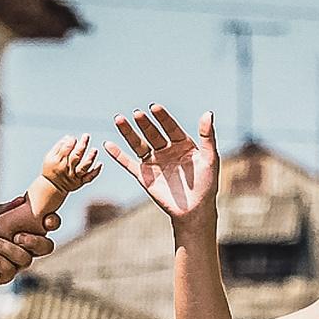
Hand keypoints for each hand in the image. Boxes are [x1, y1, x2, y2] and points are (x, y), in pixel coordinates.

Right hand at [41, 134, 102, 193]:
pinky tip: (100, 163)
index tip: (73, 139)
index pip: (65, 150)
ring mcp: (74, 176)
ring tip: (95, 149)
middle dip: (81, 146)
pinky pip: (89, 177)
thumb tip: (69, 137)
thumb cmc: (51, 168)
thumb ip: (59, 146)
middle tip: (86, 136)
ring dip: (90, 158)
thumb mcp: (50, 156)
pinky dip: (95, 171)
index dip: (70, 142)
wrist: (53, 186)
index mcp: (57, 162)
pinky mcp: (81, 182)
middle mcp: (66, 169)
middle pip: (75, 157)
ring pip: (83, 167)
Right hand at [107, 106, 219, 228]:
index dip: (163, 117)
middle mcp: (166, 150)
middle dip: (144, 124)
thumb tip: (208, 113)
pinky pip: (129, 163)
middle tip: (137, 114)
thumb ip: (207, 136)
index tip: (154, 108)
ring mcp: (154, 161)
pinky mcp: (144, 175)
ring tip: (119, 119)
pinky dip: (118, 155)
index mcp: (182, 143)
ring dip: (128, 132)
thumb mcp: (210, 158)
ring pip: (138, 144)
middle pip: (152, 133)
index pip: (170, 127)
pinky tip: (108, 145)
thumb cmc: (206, 184)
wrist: (195, 210)